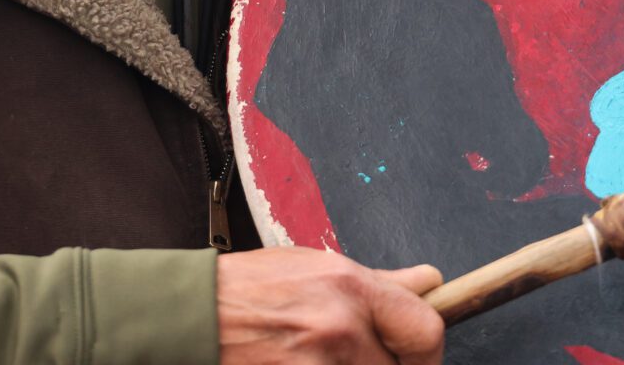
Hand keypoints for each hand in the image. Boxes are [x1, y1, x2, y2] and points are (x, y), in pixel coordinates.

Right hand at [217, 247, 443, 363]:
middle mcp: (340, 328)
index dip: (427, 352)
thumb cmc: (252, 288)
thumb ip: (380, 283)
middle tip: (361, 358)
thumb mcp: (319, 268)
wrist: (193, 316)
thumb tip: (431, 281)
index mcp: (351, 288)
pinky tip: (298, 363)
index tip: (417, 358)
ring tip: (320, 356)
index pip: (425, 331)